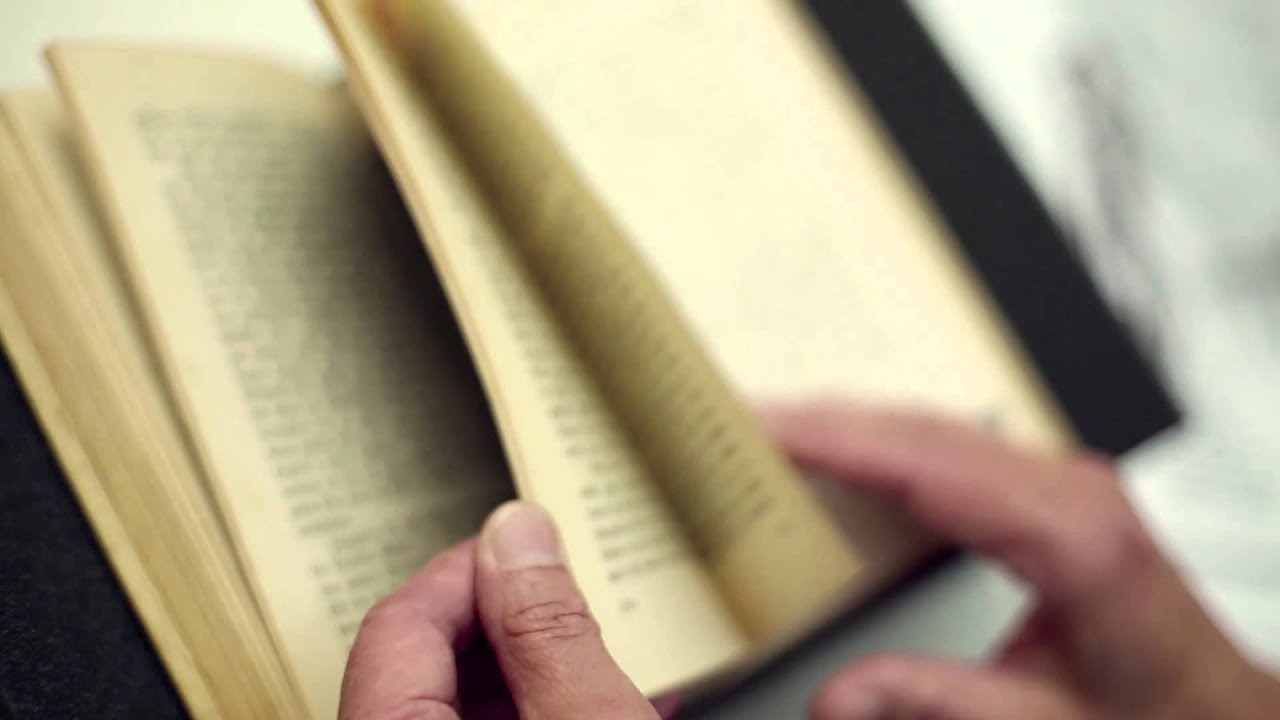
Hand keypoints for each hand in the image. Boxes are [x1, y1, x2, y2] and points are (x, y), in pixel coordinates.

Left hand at [338, 501, 674, 718]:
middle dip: (502, 624)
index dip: (469, 572)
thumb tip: (519, 533)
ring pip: (439, 707)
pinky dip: (524, 716)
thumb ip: (548, 629)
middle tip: (573, 610)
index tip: (530, 550)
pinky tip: (583, 708)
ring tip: (597, 668)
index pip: (397, 625)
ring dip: (520, 674)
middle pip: (413, 665)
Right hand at [767, 402, 1279, 719]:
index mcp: (1072, 535)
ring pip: (934, 430)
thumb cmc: (1162, 715)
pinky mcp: (1050, 494)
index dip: (836, 439)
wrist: (1222, 715)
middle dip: (825, 419)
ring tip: (773, 430)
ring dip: (851, 426)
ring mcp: (1062, 484)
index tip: (764, 425)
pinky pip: (952, 450)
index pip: (926, 463)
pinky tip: (846, 454)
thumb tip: (837, 696)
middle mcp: (1069, 492)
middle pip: (922, 430)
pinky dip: (885, 446)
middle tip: (740, 418)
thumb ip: (935, 703)